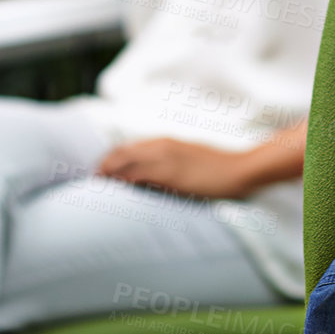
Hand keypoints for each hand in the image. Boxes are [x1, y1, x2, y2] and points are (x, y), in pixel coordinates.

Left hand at [97, 138, 255, 199]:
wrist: (240, 170)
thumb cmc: (218, 167)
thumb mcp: (190, 157)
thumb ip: (171, 161)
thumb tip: (155, 174)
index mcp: (166, 142)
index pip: (128, 147)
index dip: (111, 159)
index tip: (100, 172)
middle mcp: (162, 146)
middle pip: (121, 152)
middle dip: (104, 166)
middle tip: (94, 180)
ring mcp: (166, 159)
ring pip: (126, 162)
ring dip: (109, 173)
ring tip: (97, 186)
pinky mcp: (171, 174)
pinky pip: (140, 175)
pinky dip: (124, 181)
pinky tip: (117, 191)